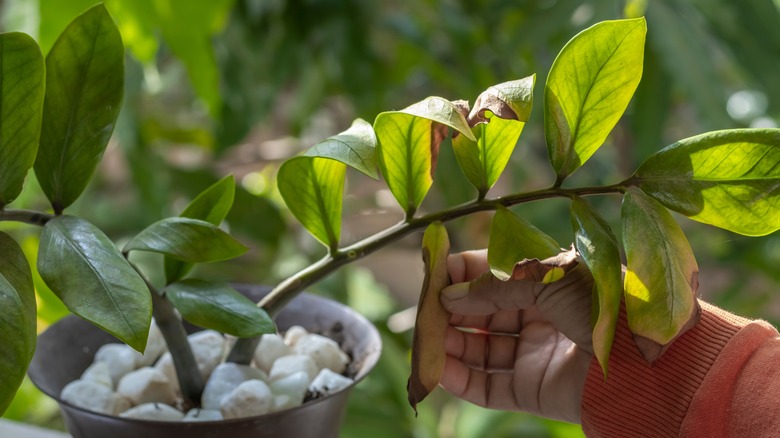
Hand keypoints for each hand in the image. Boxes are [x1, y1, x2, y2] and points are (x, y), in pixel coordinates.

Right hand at [439, 249, 593, 422]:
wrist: (644, 361)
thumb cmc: (603, 304)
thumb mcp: (547, 279)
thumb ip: (494, 288)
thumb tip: (448, 296)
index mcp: (547, 282)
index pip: (493, 274)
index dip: (462, 273)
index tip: (432, 273)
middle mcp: (539, 316)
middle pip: (481, 313)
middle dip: (451, 311)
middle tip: (423, 311)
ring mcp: (534, 354)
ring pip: (479, 350)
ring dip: (450, 345)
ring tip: (426, 341)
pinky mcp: (532, 390)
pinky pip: (488, 386)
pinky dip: (461, 380)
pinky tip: (439, 370)